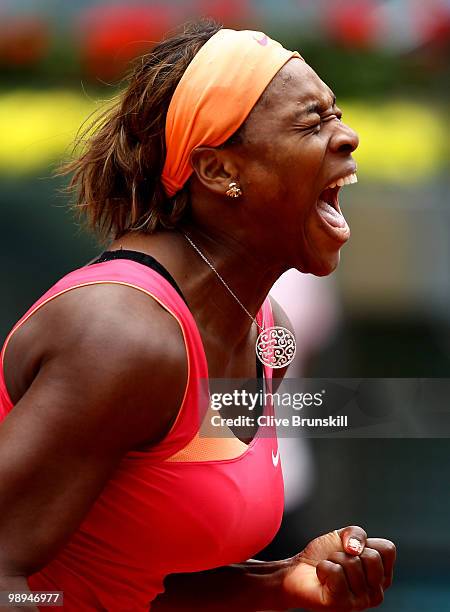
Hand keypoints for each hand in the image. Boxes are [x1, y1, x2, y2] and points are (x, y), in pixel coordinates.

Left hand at [280, 526, 395, 610]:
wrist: (299, 570)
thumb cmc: (324, 555)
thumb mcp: (344, 536)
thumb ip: (357, 533)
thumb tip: (355, 549)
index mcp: (381, 576)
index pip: (388, 549)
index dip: (366, 542)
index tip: (352, 550)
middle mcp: (376, 593)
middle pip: (372, 557)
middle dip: (348, 551)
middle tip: (338, 561)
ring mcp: (360, 602)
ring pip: (352, 563)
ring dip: (334, 560)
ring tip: (329, 571)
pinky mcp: (342, 604)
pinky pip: (336, 573)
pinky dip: (324, 567)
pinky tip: (322, 578)